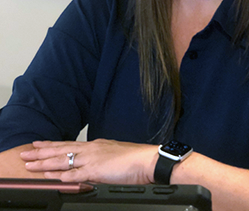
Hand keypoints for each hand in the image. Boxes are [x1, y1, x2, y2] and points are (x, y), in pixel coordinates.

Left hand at [20, 139, 158, 183]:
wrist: (150, 161)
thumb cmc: (138, 158)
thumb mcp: (117, 154)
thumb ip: (103, 159)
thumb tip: (94, 165)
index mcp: (97, 145)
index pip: (70, 144)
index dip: (53, 144)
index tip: (41, 144)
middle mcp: (92, 149)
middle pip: (62, 150)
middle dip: (42, 151)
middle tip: (26, 152)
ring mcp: (92, 159)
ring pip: (63, 160)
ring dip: (45, 163)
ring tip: (30, 164)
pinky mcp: (95, 171)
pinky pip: (74, 174)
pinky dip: (60, 176)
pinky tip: (50, 177)